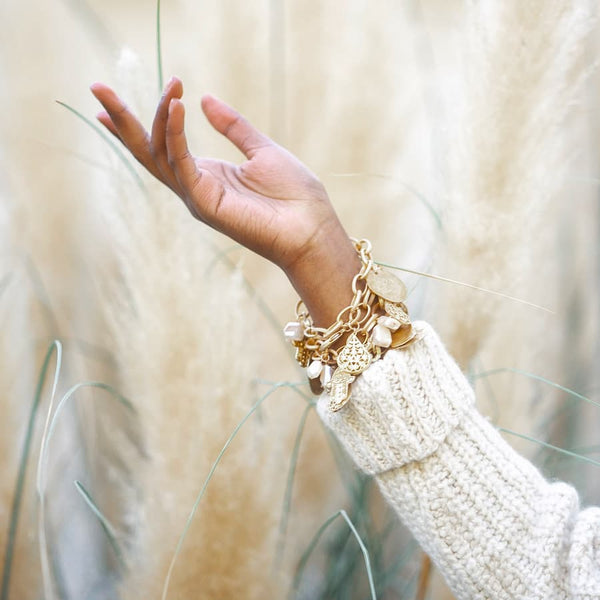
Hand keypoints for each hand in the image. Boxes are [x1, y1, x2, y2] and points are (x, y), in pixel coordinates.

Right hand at [90, 77, 359, 324]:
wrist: (313, 227)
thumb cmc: (294, 196)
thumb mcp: (262, 151)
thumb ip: (233, 127)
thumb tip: (206, 100)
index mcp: (208, 176)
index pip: (163, 148)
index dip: (136, 126)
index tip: (107, 106)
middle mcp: (195, 187)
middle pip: (148, 152)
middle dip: (121, 121)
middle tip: (96, 88)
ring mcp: (197, 197)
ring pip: (159, 155)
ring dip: (154, 118)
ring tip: (166, 85)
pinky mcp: (205, 203)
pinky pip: (181, 164)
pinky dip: (175, 134)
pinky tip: (175, 106)